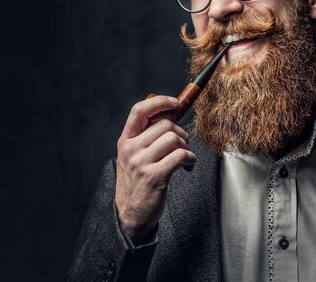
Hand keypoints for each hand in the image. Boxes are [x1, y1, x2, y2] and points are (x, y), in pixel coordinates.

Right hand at [114, 95, 196, 244]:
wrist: (130, 214)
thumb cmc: (138, 182)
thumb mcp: (134, 156)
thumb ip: (146, 136)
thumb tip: (171, 114)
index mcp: (125, 141)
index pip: (139, 110)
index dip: (159, 102)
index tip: (175, 102)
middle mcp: (131, 149)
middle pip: (165, 124)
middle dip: (181, 133)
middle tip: (183, 145)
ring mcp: (141, 163)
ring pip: (175, 138)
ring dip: (187, 147)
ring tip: (184, 158)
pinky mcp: (155, 176)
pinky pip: (181, 155)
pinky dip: (190, 159)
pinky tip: (187, 167)